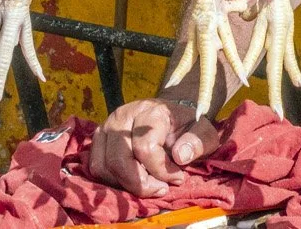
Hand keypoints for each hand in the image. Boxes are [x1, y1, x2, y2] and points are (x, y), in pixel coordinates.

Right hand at [87, 97, 219, 196]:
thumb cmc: (187, 125)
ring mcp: (107, 125)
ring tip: (148, 183)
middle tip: (161, 188)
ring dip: (125, 183)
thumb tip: (180, 157)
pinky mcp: (99, 137)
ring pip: (104, 166)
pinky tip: (133, 178)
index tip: (178, 177)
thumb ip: (197, 142)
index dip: (161, 170)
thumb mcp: (204, 132)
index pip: (145, 148)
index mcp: (151, 112)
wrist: (171, 113)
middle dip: (140, 183)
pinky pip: (96, 166)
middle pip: (119, 160)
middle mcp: (123, 115)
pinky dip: (113, 179)